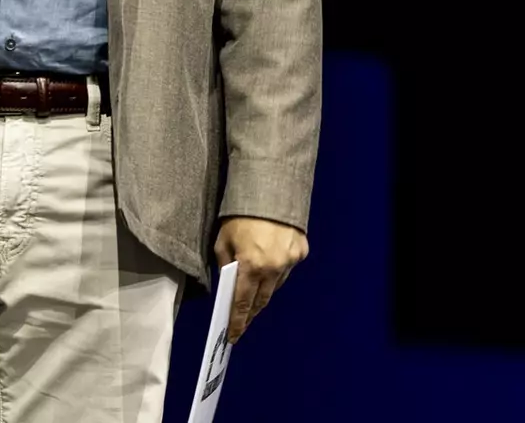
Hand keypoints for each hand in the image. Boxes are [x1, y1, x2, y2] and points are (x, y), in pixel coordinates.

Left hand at [214, 216, 307, 341]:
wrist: (271, 189)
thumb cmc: (241, 213)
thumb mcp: (223, 239)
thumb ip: (225, 264)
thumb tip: (228, 281)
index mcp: (251, 266)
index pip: (242, 303)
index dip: (237, 322)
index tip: (233, 336)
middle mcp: (273, 268)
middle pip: (261, 300)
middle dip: (251, 313)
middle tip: (243, 323)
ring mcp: (290, 261)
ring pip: (275, 286)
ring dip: (264, 292)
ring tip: (253, 296)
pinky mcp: (301, 252)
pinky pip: (287, 269)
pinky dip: (277, 272)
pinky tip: (269, 268)